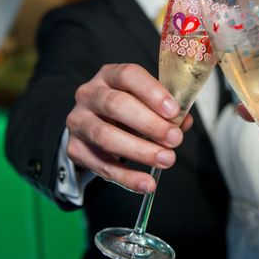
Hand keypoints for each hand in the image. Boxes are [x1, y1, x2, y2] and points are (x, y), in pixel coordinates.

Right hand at [65, 63, 191, 192]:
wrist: (94, 126)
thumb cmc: (127, 110)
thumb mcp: (146, 103)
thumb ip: (166, 110)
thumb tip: (183, 122)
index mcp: (109, 76)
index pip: (128, 75)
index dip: (152, 92)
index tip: (173, 110)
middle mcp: (89, 94)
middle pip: (116, 105)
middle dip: (149, 124)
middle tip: (174, 139)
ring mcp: (78, 121)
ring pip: (105, 136)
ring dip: (139, 151)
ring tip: (166, 160)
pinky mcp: (74, 148)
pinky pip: (100, 165)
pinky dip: (126, 177)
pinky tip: (146, 184)